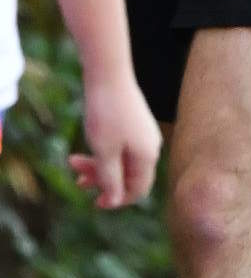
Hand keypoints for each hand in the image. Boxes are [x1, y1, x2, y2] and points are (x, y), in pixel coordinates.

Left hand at [70, 70, 161, 208]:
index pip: (137, 190)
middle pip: (127, 176)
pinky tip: (85, 147)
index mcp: (147, 157)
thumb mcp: (104, 151)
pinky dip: (103, 151)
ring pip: (121, 160)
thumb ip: (110, 178)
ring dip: (98, 165)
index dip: (117, 199)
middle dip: (102, 180)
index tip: (94, 202)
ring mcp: (143, 134)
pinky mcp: (134, 123)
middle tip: (77, 181)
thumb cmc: (106, 114)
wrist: (109, 75)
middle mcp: (150, 147)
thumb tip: (115, 201)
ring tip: (73, 161)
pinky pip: (120, 146)